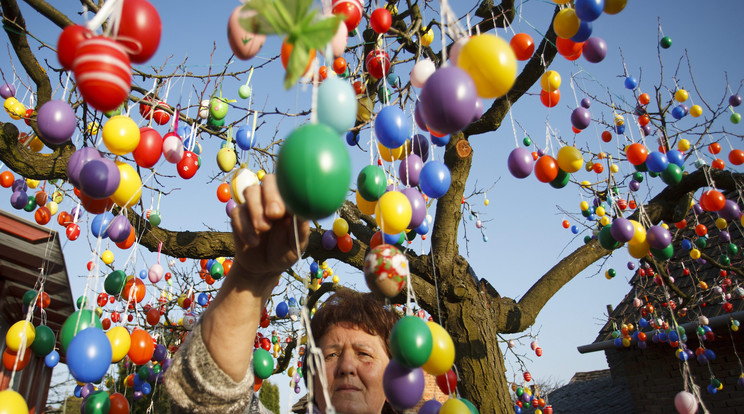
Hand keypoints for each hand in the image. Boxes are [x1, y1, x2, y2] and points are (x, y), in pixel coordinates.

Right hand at [229, 174, 308, 291]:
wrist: (263, 267)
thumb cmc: (285, 252)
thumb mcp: (296, 245)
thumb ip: (300, 229)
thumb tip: (304, 214)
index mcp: (289, 201)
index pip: (288, 185)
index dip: (286, 193)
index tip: (285, 210)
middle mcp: (271, 198)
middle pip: (268, 180)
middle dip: (270, 195)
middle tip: (274, 215)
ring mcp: (254, 204)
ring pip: (250, 191)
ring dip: (256, 210)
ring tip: (262, 230)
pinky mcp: (238, 215)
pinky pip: (237, 211)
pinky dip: (244, 227)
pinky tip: (253, 242)